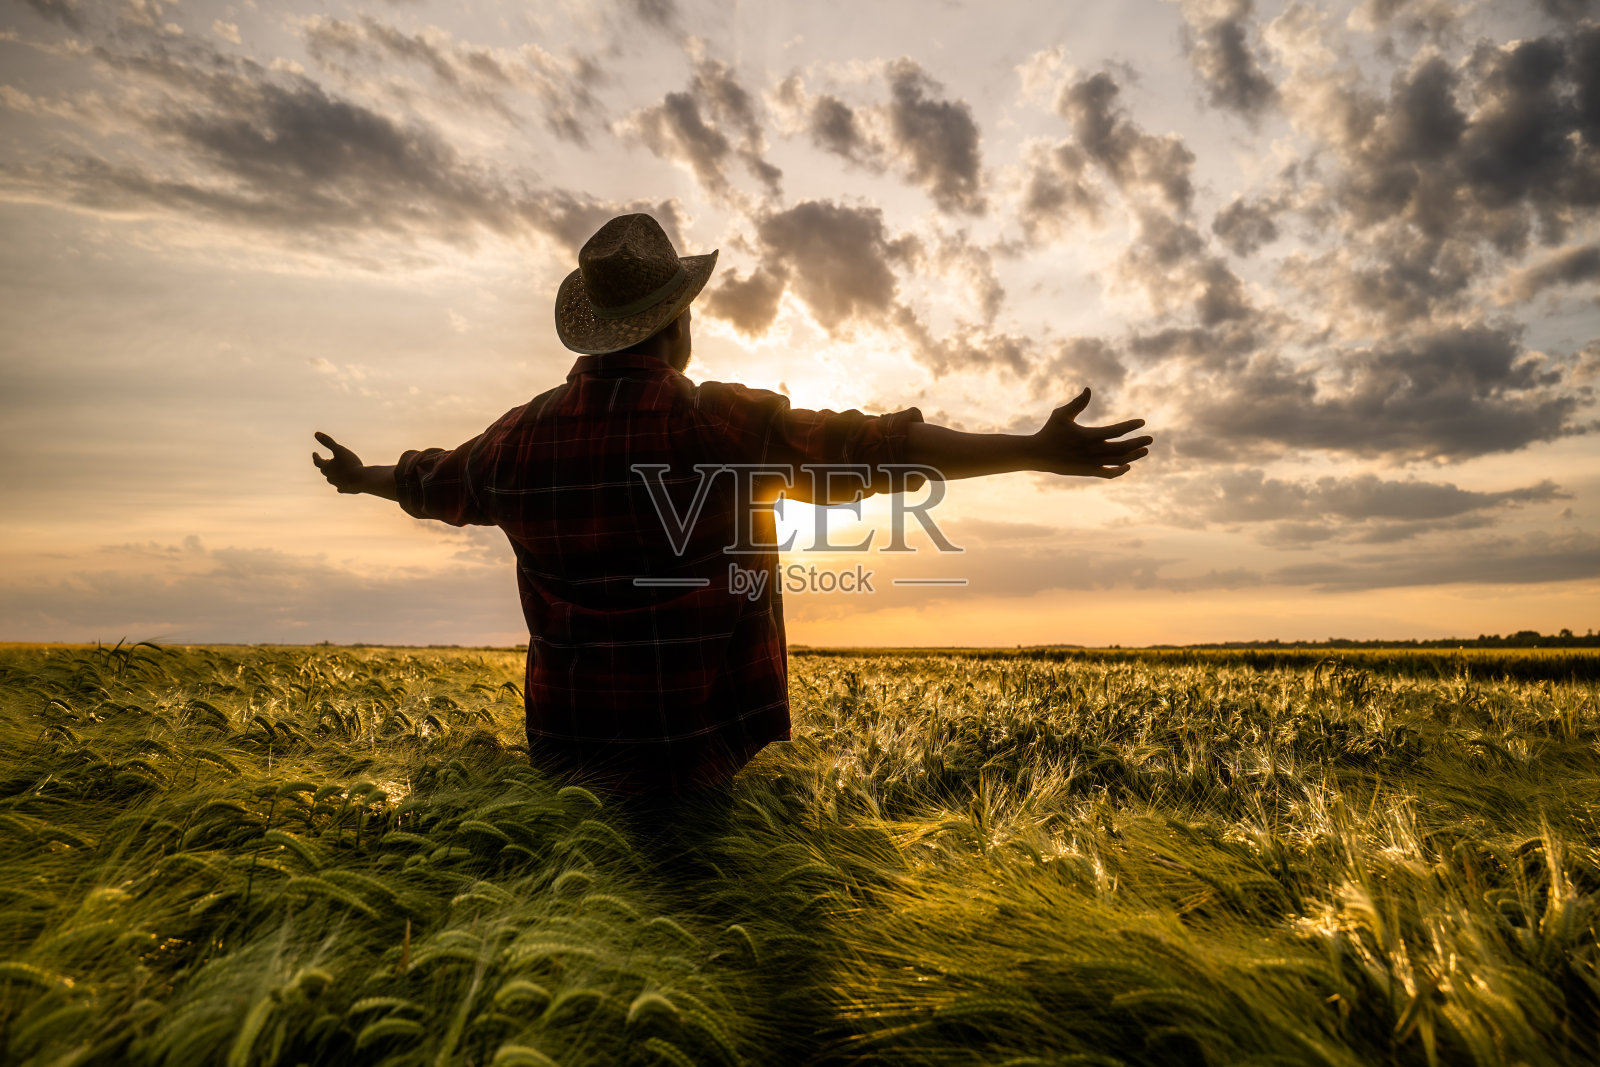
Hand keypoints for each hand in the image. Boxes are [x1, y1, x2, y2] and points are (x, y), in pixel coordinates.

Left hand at [312, 432, 365, 493]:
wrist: (362, 479)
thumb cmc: (350, 463)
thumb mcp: (339, 449)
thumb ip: (328, 442)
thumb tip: (316, 433)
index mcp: (327, 468)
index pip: (318, 461)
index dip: (316, 456)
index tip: (314, 453)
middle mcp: (330, 477)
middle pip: (324, 471)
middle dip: (324, 465)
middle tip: (326, 461)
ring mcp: (337, 484)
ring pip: (332, 479)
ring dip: (332, 475)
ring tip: (334, 472)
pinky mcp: (345, 490)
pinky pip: (340, 488)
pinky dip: (339, 485)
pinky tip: (339, 487)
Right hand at [1034, 388, 1151, 477]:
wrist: (1038, 455)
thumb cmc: (1050, 431)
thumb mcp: (1061, 414)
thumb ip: (1078, 403)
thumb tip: (1089, 389)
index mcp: (1089, 435)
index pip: (1116, 430)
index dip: (1131, 426)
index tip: (1142, 422)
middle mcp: (1093, 451)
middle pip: (1122, 448)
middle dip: (1138, 442)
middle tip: (1150, 439)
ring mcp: (1091, 463)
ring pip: (1118, 461)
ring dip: (1133, 456)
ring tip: (1144, 451)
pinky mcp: (1087, 472)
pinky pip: (1108, 474)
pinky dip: (1119, 471)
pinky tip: (1127, 465)